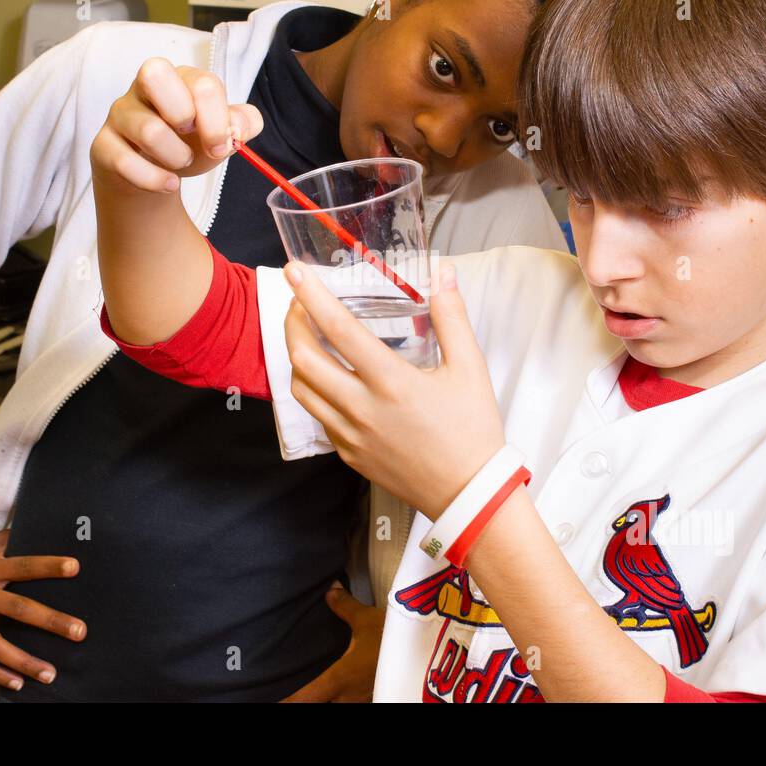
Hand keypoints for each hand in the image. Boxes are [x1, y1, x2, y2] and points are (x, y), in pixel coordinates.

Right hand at [0, 505, 85, 690]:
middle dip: (50, 621)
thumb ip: (16, 541)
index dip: (47, 565)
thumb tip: (49, 527)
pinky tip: (17, 683)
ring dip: (23, 661)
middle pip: (16, 608)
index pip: (22, 565)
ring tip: (51, 674)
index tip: (75, 566)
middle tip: (80, 632)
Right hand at [89, 57, 262, 193]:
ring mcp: (120, 114)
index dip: (218, 119)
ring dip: (175, 157)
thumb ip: (241, 124)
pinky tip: (168, 183)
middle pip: (155, 73)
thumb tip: (239, 127)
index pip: (202, 83)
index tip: (221, 146)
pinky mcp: (103, 144)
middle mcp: (144, 88)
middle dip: (184, 113)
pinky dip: (153, 180)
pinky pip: (124, 162)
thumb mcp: (219, 133)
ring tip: (180, 164)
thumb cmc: (187, 143)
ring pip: (149, 130)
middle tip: (191, 136)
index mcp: (179, 78)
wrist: (152, 174)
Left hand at [281, 582, 384, 702]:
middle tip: (294, 692)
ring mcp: (365, 702)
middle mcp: (348, 698)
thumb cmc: (395, 639)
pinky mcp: (378, 698)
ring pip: (337, 706)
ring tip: (319, 691)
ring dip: (327, 700)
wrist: (431, 655)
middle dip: (306, 700)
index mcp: (339, 679)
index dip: (287, 700)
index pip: (304, 698)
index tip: (274, 695)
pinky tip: (344, 692)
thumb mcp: (368, 620)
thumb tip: (329, 589)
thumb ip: (344, 606)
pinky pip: (353, 702)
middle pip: (318, 706)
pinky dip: (344, 698)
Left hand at [282, 261, 504, 519]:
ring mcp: (351, 434)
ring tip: (308, 338)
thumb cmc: (473, 431)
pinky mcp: (349, 453)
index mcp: (392, 382)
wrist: (469, 494)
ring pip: (302, 389)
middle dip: (292, 324)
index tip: (295, 272)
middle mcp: (363, 408)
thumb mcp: (470, 368)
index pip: (339, 329)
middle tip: (299, 304)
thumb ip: (452, 316)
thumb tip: (444, 273)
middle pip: (304, 359)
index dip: (311, 296)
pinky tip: (328, 378)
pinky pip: (318, 416)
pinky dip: (314, 390)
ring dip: (297, 358)